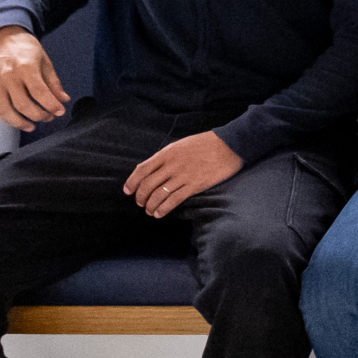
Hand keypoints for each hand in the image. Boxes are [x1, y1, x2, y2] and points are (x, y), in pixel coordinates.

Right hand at [0, 26, 68, 131]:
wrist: (2, 38)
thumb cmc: (24, 48)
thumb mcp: (44, 61)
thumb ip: (53, 82)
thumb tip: (62, 99)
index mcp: (25, 67)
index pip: (39, 93)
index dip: (51, 106)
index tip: (59, 111)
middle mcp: (8, 75)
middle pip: (23, 105)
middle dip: (39, 115)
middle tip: (49, 116)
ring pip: (6, 111)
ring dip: (21, 123)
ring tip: (32, 125)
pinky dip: (7, 118)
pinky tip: (17, 119)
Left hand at [123, 131, 242, 218]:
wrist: (229, 145)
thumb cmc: (205, 144)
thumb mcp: (180, 145)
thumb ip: (166, 157)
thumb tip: (152, 169)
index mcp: (166, 153)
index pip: (141, 170)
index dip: (132, 182)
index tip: (128, 191)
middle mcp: (171, 165)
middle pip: (147, 185)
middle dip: (140, 197)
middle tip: (141, 203)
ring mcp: (182, 176)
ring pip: (158, 195)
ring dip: (150, 206)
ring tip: (150, 211)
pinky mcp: (194, 185)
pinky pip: (174, 200)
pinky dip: (163, 209)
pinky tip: (160, 214)